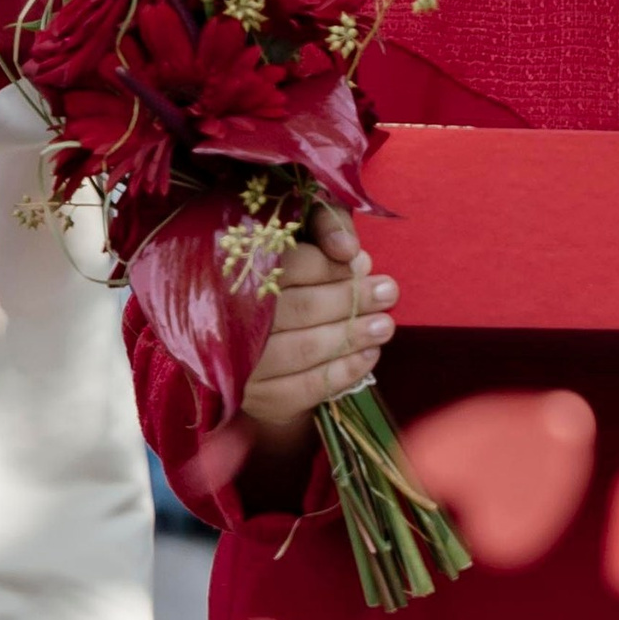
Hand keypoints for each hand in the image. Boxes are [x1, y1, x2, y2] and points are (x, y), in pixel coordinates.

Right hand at [237, 205, 397, 437]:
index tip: (364, 264)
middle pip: (301, 309)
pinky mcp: (253, 397)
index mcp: (236, 267)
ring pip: (304, 350)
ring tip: (385, 325)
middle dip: (352, 301)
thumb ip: (324, 223)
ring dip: (353, 337)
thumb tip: (349, 250)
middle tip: (389, 292)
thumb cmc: (277, 269)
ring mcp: (240, 362)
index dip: (331, 267)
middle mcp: (230, 315)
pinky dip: (341, 373)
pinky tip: (368, 357)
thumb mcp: (297, 230)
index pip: (290, 266)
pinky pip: (303, 389)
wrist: (237, 329)